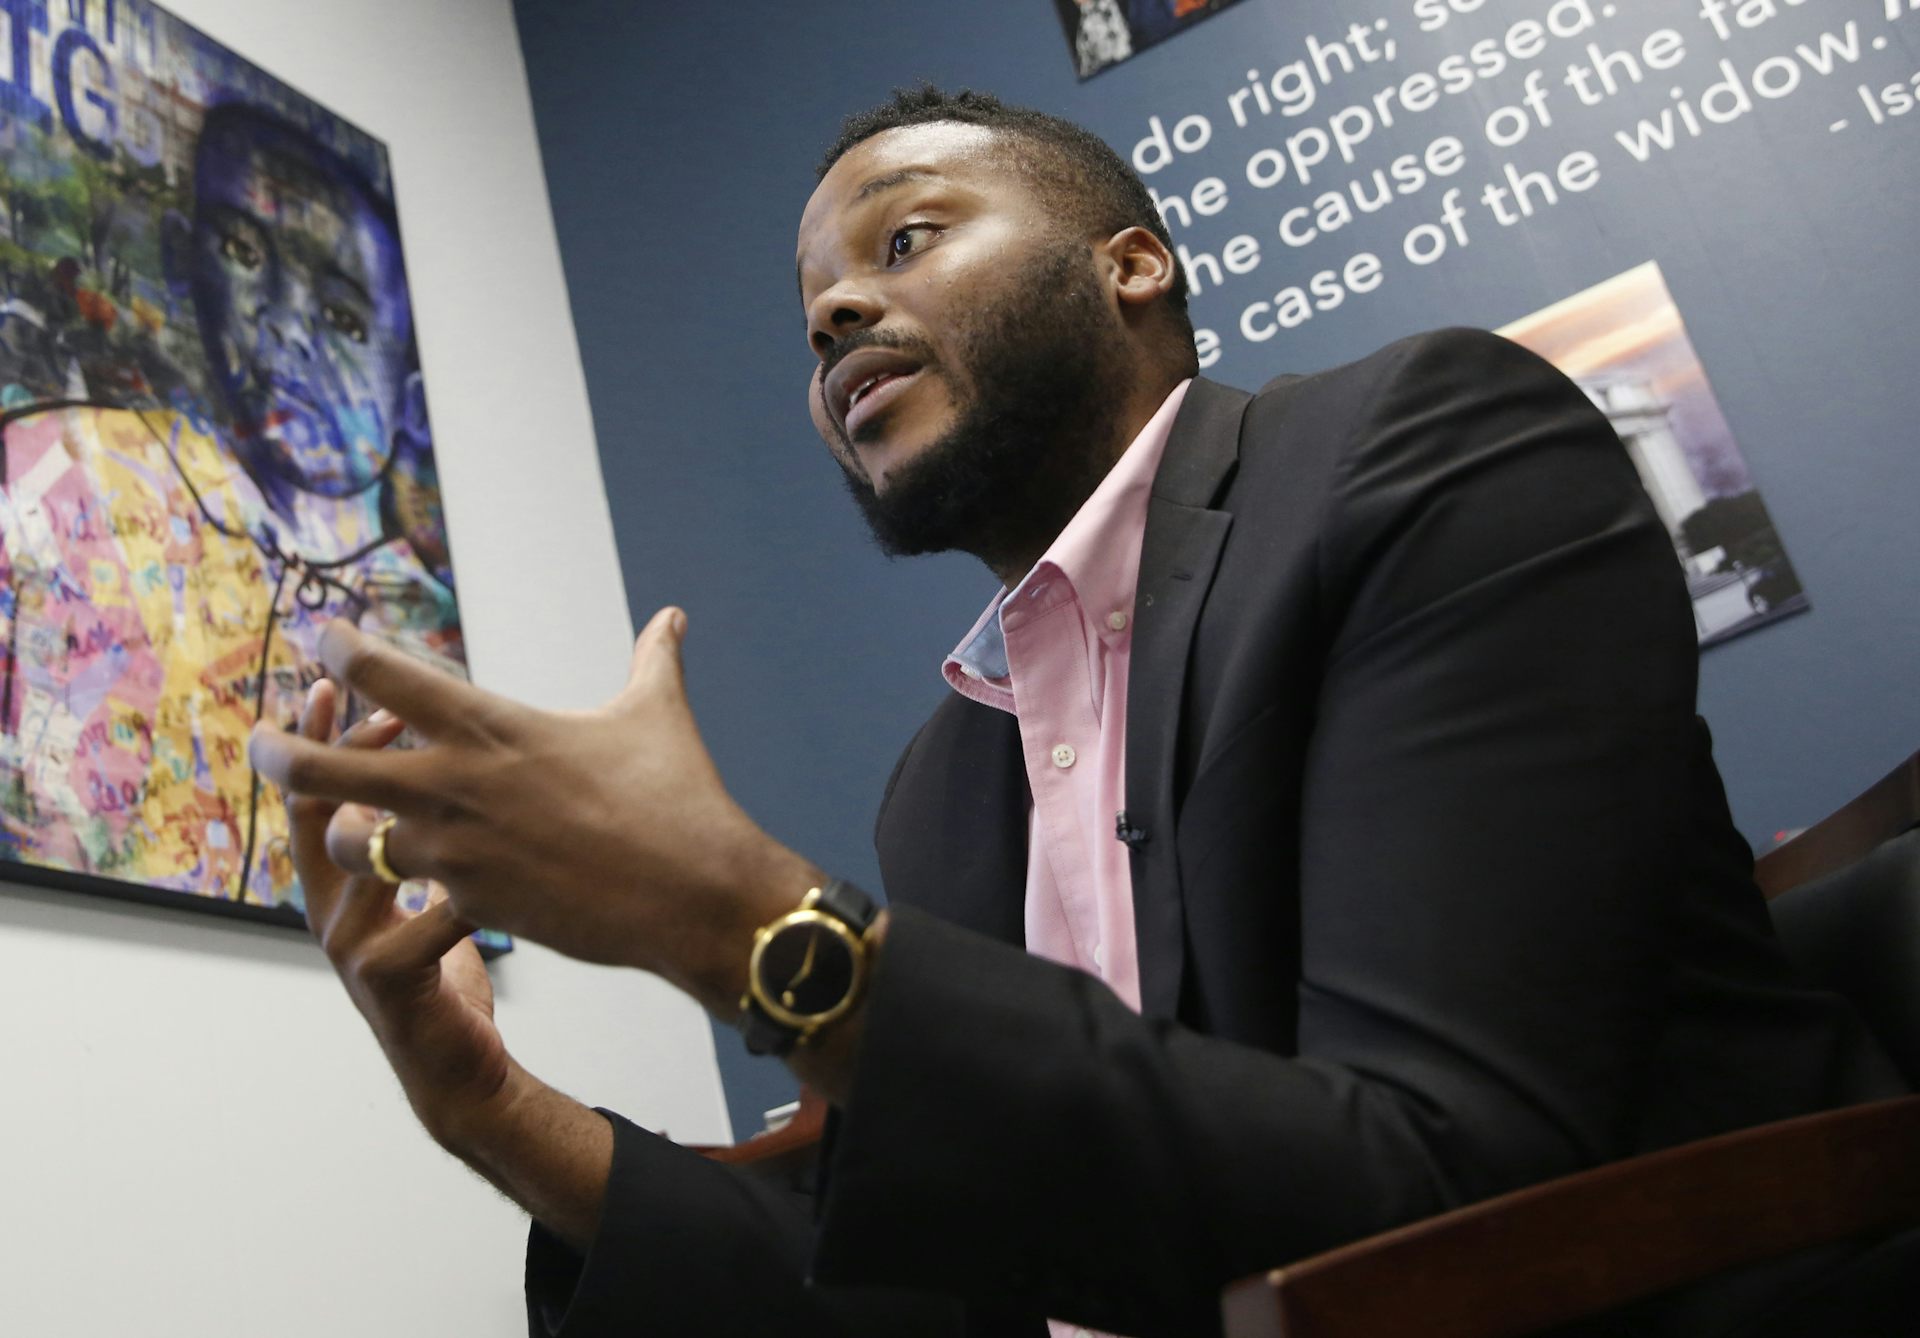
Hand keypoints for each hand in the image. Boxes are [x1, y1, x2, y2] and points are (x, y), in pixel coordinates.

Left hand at [250, 607, 818, 1011]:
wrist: (695, 895)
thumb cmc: (679, 799)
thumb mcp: (657, 715)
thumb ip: (653, 660)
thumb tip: (672, 616)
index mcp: (492, 726)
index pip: (386, 675)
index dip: (343, 650)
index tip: (327, 638)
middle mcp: (457, 786)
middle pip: (326, 767)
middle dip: (283, 754)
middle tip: (262, 743)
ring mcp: (458, 853)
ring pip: (351, 842)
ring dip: (343, 832)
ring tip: (351, 826)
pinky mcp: (473, 907)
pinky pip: (408, 895)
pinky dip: (407, 884)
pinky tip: (416, 883)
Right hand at [287, 680, 511, 1145]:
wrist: (465, 1071)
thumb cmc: (450, 970)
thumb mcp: (433, 894)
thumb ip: (428, 838)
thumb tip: (448, 757)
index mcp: (341, 885)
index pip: (314, 796)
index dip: (317, 739)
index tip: (332, 681)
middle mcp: (332, 912)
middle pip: (319, 816)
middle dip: (334, 754)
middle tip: (374, 704)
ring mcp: (353, 949)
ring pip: (367, 862)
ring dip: (400, 814)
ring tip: (436, 770)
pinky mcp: (389, 981)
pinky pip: (425, 919)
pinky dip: (460, 890)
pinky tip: (493, 867)